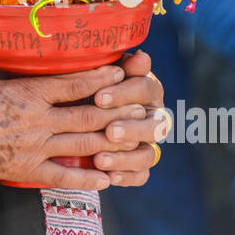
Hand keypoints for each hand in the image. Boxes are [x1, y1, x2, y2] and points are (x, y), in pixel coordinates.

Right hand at [0, 50, 164, 191]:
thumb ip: (5, 73)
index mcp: (27, 92)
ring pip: (84, 144)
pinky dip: (88, 179)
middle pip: (89, 114)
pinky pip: (64, 176)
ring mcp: (34, 147)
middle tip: (142, 107)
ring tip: (135, 140)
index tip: (123, 70)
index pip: (74, 84)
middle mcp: (38, 119)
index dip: (102, 77)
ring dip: (112, 142)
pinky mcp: (26, 170)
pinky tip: (108, 178)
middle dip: (119, 110)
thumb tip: (17, 62)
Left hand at [88, 49, 166, 184]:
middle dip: (131, 129)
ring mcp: (148, 143)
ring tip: (100, 159)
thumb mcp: (100, 73)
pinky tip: (109, 178)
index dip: (124, 94)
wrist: (79, 107)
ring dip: (126, 157)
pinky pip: (141, 175)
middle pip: (155, 125)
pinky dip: (127, 177)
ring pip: (148, 154)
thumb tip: (141, 57)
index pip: (146, 90)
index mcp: (148, 89)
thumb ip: (119, 67)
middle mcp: (153, 116)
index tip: (98, 98)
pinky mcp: (139, 164)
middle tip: (109, 132)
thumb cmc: (91, 83)